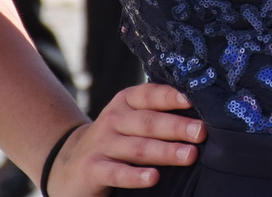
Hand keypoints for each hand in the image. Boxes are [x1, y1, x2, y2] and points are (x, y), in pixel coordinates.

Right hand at [43, 84, 204, 194]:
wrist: (68, 165)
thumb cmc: (115, 140)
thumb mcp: (131, 121)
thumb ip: (157, 115)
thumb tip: (202, 118)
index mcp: (127, 101)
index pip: (150, 94)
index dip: (171, 96)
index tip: (194, 100)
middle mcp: (114, 119)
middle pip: (149, 122)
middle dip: (177, 127)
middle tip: (202, 133)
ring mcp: (102, 144)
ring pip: (138, 147)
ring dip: (166, 151)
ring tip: (190, 155)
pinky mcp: (93, 169)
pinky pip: (117, 172)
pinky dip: (135, 175)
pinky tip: (153, 177)